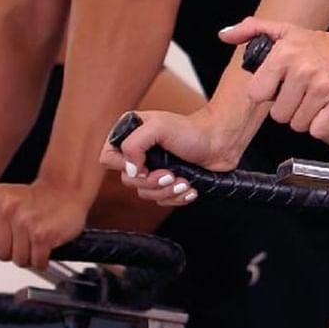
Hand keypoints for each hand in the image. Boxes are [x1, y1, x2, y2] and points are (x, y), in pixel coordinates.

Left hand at [0, 180, 88, 270]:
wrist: (66, 191)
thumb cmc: (32, 199)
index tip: (6, 227)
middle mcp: (6, 206)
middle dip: (13, 247)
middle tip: (25, 230)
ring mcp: (25, 220)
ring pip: (16, 260)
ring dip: (28, 253)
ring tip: (36, 233)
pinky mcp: (43, 235)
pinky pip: (35, 262)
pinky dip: (42, 257)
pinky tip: (47, 240)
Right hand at [102, 107, 239, 206]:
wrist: (220, 142)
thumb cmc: (192, 130)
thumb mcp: (158, 127)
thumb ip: (134, 144)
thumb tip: (130, 170)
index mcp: (131, 135)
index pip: (108, 157)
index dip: (124, 166)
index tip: (144, 164)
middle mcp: (139, 153)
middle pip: (127, 181)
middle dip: (152, 181)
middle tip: (170, 173)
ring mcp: (153, 168)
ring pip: (145, 194)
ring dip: (167, 190)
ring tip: (184, 180)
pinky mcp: (168, 183)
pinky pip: (162, 200)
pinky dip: (177, 197)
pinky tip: (189, 186)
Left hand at [219, 19, 328, 138]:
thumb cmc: (325, 43)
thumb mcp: (287, 30)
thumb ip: (252, 30)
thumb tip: (224, 35)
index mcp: (285, 52)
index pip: (257, 94)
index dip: (270, 94)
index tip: (283, 86)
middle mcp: (303, 68)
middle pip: (279, 114)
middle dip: (291, 108)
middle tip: (305, 92)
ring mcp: (324, 85)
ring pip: (299, 124)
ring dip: (308, 117)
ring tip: (318, 99)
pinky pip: (320, 130)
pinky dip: (324, 124)